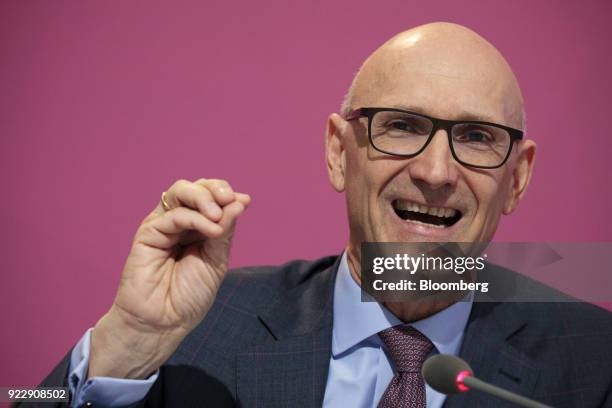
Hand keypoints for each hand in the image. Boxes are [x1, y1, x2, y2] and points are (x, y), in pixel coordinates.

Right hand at [88, 178, 249, 378]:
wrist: (164, 323)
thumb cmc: (189, 296)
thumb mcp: (216, 260)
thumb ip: (225, 231)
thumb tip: (240, 201)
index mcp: (198, 228)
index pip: (212, 198)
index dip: (227, 195)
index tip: (245, 201)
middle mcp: (180, 222)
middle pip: (196, 188)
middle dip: (216, 188)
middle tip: (230, 199)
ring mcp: (163, 225)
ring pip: (181, 191)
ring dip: (204, 196)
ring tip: (218, 215)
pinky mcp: (148, 233)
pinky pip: (173, 215)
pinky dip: (196, 218)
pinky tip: (211, 229)